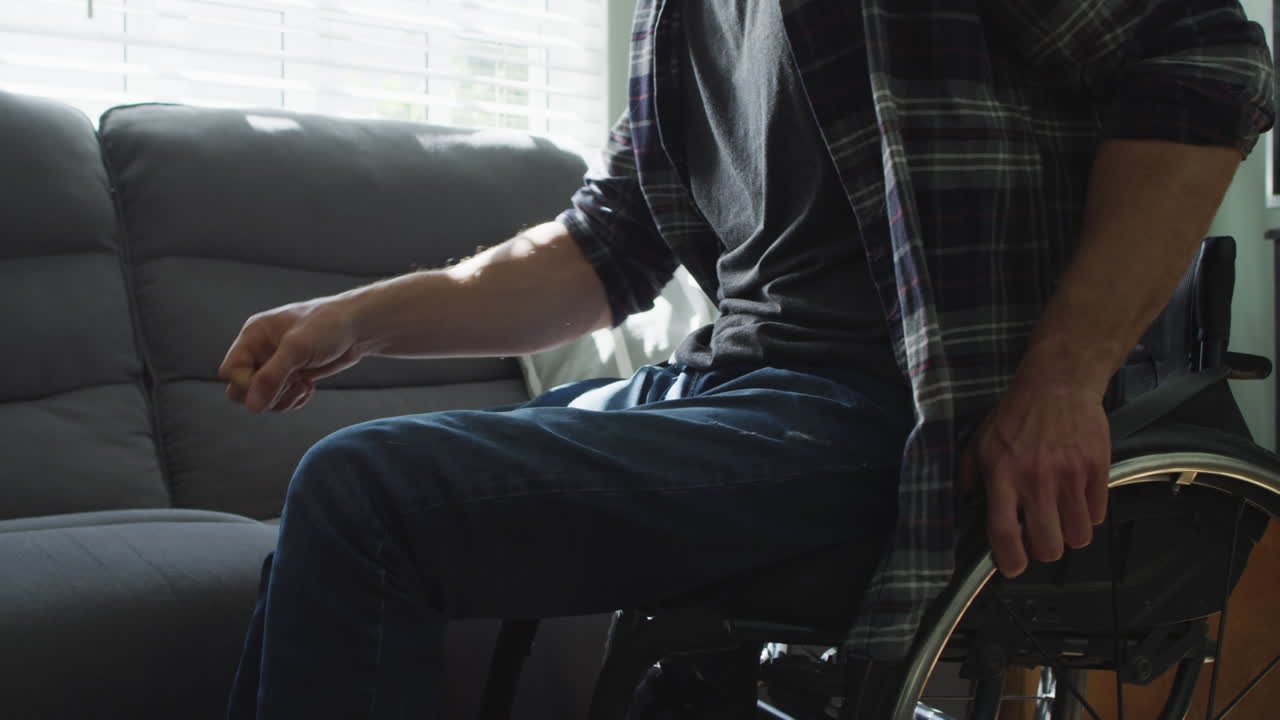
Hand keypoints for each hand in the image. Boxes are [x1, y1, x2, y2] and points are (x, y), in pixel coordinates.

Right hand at [218, 298, 363, 412]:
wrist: (358, 328)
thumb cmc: (328, 326)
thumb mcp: (298, 348)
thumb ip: (272, 376)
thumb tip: (252, 406)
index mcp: (253, 336)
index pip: (230, 371)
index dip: (246, 384)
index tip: (274, 384)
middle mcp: (260, 351)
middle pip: (241, 389)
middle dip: (264, 395)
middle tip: (290, 386)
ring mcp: (276, 365)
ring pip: (261, 397)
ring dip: (281, 399)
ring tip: (303, 387)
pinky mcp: (291, 376)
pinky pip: (279, 399)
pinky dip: (292, 399)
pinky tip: (308, 388)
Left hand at [960, 379, 1110, 576]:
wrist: (1057, 383)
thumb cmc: (1015, 415)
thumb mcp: (980, 442)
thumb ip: (971, 477)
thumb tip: (968, 507)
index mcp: (1003, 475)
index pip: (1004, 533)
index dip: (1010, 560)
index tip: (1013, 567)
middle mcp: (1036, 480)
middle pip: (1048, 546)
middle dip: (1044, 551)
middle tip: (1041, 538)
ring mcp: (1070, 476)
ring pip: (1078, 537)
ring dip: (1069, 535)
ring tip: (1061, 518)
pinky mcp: (1097, 469)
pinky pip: (1098, 515)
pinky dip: (1088, 515)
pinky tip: (1077, 498)